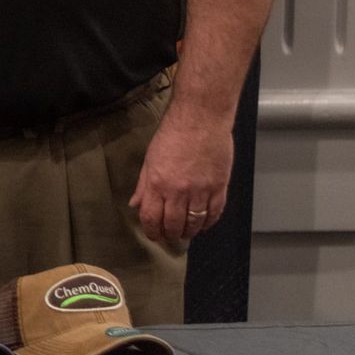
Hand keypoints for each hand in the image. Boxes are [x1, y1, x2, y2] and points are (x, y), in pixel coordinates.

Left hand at [128, 114, 231, 243]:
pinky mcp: (219, 187)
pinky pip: (215, 213)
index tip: (154, 235)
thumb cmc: (172, 134)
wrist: (201, 118)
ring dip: (190, 232)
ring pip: (195, 223)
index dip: (152, 232)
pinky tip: (204, 224)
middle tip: (171, 236)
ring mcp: (201, 190)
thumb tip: (135, 204)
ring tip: (186, 232)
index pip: (151, 218)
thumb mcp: (150, 159)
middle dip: (170, 235)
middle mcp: (178, 191)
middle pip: (173, 225)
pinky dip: (209, 222)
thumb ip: (143, 185)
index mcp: (157, 184)